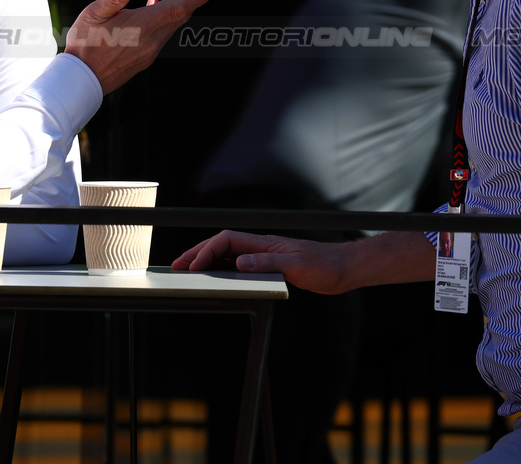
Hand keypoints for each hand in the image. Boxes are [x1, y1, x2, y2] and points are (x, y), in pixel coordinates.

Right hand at [65, 0, 218, 93]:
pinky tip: (154, 5)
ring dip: (177, 5)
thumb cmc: (84, 45)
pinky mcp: (144, 58)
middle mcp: (151, 40)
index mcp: (143, 26)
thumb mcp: (93, 15)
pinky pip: (162, 34)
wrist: (82, 81)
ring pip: (172, 25)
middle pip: (181, 15)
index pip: (178, 8)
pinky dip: (165, 17)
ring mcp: (149, 51)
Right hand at [171, 230, 357, 294]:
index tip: (194, 265)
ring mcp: (263, 256)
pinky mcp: (269, 267)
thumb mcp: (297, 266)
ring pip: (227, 255)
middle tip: (177, 266)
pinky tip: (215, 279)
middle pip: (221, 245)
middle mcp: (260, 247)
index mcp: (264, 243)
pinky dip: (222, 270)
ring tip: (188, 271)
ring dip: (207, 262)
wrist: (343, 269)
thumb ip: (267, 263)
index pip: (226, 240)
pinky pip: (238, 266)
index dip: (207, 250)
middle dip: (197, 253)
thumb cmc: (324, 265)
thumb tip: (238, 263)